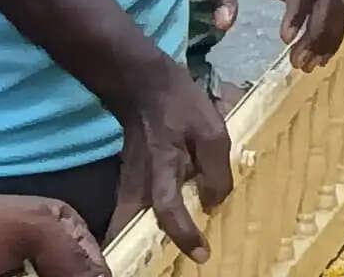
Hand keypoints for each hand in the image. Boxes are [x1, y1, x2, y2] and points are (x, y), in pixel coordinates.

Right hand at [116, 55, 236, 253]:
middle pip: (130, 228)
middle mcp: (139, 184)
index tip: (201, 255)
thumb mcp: (211, 129)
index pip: (169, 208)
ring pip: (127, 224)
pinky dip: (141, 230)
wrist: (142, 86)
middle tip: (159, 270)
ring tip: (159, 263)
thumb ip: (216, 168)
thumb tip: (215, 204)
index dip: (184, 233)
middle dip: (137, 253)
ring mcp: (129, 186)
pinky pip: (132, 215)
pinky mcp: (129, 185)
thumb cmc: (179, 105)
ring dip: (138, 245)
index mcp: (163, 168)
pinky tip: (159, 240)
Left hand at [200, 0, 343, 67]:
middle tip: (299, 63)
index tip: (285, 40)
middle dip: (317, 32)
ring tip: (308, 65)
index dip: (298, 10)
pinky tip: (319, 56)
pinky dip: (332, 33)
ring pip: (338, 5)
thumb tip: (224, 26)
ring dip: (328, 37)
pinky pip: (337, 9)